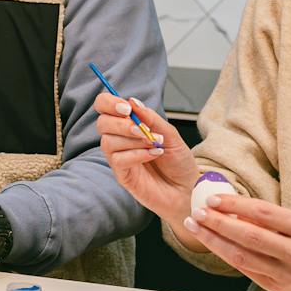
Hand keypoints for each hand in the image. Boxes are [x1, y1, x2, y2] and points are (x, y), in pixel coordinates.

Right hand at [95, 92, 196, 223]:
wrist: (188, 189)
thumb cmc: (179, 163)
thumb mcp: (170, 135)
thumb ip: (151, 118)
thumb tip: (133, 102)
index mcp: (128, 126)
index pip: (104, 107)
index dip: (109, 103)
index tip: (127, 108)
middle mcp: (120, 141)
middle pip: (102, 124)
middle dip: (121, 123)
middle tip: (142, 129)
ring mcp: (119, 159)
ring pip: (108, 142)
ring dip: (132, 140)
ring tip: (154, 144)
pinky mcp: (122, 175)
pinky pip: (118, 160)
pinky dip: (136, 154)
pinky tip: (153, 155)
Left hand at [187, 196, 290, 290]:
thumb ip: (275, 220)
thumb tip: (236, 210)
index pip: (264, 213)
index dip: (236, 205)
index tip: (214, 198)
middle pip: (249, 236)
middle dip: (218, 223)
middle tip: (197, 212)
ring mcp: (287, 275)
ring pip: (242, 256)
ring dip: (215, 241)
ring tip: (197, 227)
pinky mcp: (278, 289)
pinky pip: (247, 270)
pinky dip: (228, 255)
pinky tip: (214, 244)